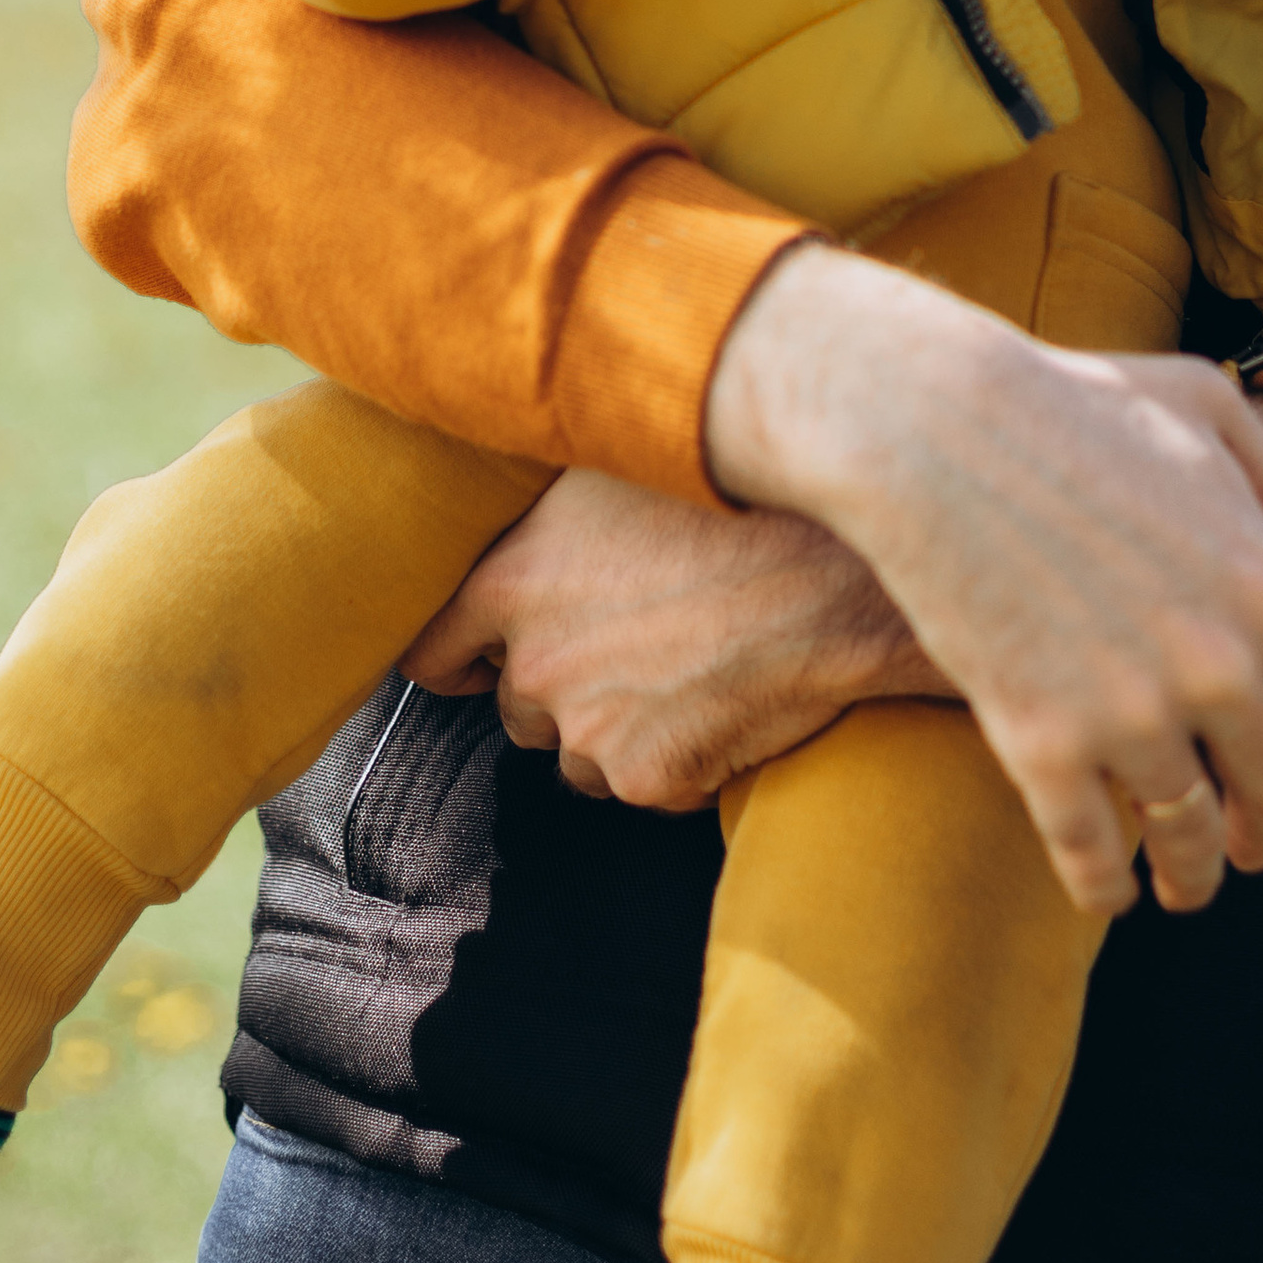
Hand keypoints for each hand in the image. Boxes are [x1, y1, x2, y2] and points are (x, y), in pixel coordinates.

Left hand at [400, 470, 943, 807]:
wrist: (831, 571)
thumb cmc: (733, 503)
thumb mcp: (610, 476)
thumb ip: (542, 514)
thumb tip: (513, 515)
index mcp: (510, 580)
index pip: (432, 653)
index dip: (457, 661)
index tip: (476, 664)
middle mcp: (536, 661)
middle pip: (518, 708)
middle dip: (560, 692)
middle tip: (631, 650)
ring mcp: (591, 727)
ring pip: (579, 756)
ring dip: (616, 733)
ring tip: (688, 673)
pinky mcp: (650, 776)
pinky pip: (647, 786)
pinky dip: (679, 762)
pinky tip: (724, 706)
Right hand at [704, 245, 1262, 919]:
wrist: (932, 429)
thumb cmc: (1067, 401)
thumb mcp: (1204, 403)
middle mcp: (1220, 667)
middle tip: (1253, 842)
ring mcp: (1130, 715)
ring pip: (1188, 838)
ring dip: (1195, 873)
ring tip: (1185, 882)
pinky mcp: (1041, 746)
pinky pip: (1090, 855)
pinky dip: (1104, 889)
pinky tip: (1106, 892)